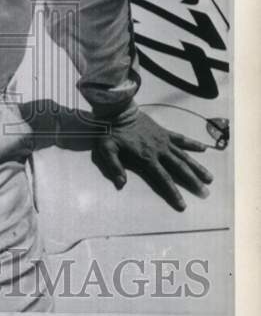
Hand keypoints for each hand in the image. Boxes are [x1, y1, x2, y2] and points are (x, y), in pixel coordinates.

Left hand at [91, 110, 212, 210]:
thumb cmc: (110, 132)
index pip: (163, 179)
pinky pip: (180, 138)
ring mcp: (163, 140)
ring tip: (209, 178)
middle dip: (193, 182)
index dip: (173, 192)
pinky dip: (192, 143)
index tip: (183, 205)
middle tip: (205, 193)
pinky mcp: (164, 131)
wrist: (117, 110)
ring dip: (197, 167)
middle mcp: (159, 150)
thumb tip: (121, 184)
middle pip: (180, 169)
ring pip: (184, 156)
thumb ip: (114, 167)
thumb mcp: (107, 150)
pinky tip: (203, 148)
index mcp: (146, 158)